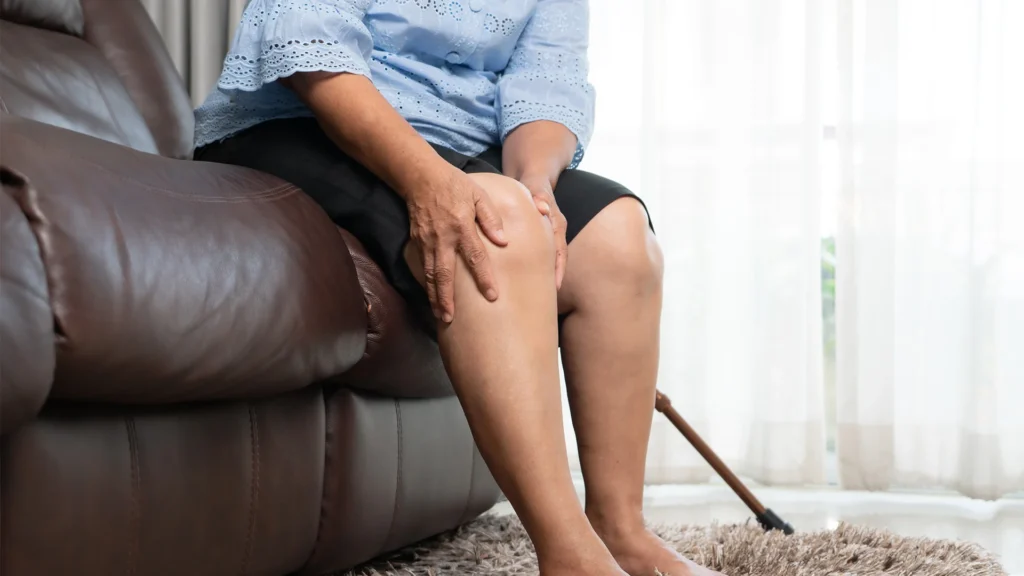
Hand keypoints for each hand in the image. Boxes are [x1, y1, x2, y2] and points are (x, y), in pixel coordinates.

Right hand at [406, 164, 507, 322]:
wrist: (420, 177)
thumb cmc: (454, 185)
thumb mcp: (478, 194)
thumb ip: (490, 217)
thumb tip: (503, 241)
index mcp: (461, 226)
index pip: (475, 256)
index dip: (484, 277)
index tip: (492, 296)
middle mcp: (442, 238)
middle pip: (444, 274)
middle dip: (447, 298)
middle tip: (450, 319)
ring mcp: (427, 241)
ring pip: (430, 274)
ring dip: (434, 296)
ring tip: (440, 315)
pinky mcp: (417, 242)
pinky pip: (422, 267)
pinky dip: (426, 284)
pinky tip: (431, 296)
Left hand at [519, 174, 566, 289]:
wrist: (534, 177)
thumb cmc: (533, 183)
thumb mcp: (536, 186)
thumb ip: (539, 195)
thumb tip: (542, 207)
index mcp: (557, 223)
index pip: (561, 250)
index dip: (559, 269)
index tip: (556, 287)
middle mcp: (556, 232)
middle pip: (558, 260)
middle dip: (554, 279)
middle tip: (548, 300)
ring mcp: (549, 235)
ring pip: (551, 259)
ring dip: (546, 276)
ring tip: (538, 297)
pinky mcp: (540, 237)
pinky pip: (543, 255)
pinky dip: (538, 268)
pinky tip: (527, 281)